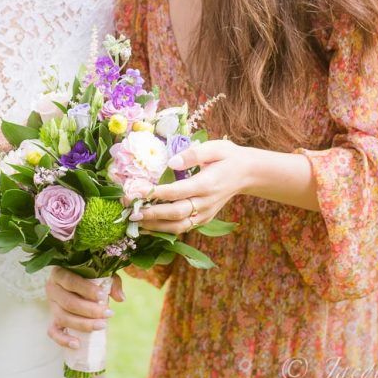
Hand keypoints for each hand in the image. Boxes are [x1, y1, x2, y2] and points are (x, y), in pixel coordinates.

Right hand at [45, 268, 123, 348]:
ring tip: (102, 325)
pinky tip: (77, 344)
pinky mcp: (52, 320)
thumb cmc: (88, 277)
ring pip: (63, 318)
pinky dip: (64, 340)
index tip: (102, 296)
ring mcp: (51, 306)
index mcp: (60, 273)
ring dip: (84, 324)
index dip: (86, 290)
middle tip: (108, 314)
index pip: (71, 281)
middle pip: (69, 302)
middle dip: (90, 310)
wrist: (73, 283)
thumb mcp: (99, 273)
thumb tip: (121, 298)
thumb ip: (111, 282)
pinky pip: (53, 332)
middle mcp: (52, 289)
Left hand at [133, 140, 253, 233]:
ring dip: (156, 226)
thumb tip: (171, 163)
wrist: (247, 173)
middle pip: (176, 213)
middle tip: (131, 211)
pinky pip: (184, 228)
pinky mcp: (205, 219)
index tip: (136, 191)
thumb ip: (193, 154)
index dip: (156, 193)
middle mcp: (206, 202)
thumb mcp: (214, 147)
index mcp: (207, 184)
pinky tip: (150, 227)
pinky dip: (166, 230)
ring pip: (179, 226)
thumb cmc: (227, 156)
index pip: (177, 192)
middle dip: (151, 213)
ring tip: (135, 223)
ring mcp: (206, 213)